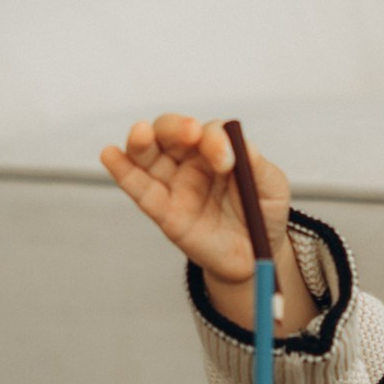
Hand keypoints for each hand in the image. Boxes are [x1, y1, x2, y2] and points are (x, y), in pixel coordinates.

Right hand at [98, 115, 317, 333]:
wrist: (254, 256)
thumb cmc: (263, 214)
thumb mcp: (273, 188)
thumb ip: (258, 166)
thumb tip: (242, 145)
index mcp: (217, 150)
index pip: (208, 132)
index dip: (214, 140)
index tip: (227, 162)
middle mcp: (191, 161)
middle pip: (171, 133)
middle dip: (175, 128)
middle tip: (189, 133)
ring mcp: (174, 185)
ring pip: (149, 155)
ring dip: (141, 141)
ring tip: (140, 133)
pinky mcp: (163, 212)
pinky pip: (140, 190)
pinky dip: (123, 171)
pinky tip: (110, 154)